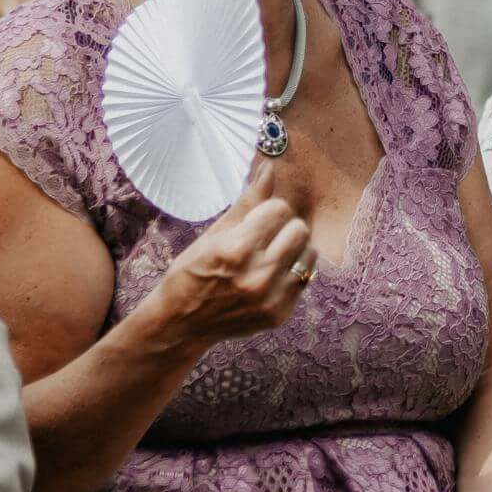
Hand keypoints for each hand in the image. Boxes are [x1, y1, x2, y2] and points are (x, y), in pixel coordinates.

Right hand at [151, 179, 314, 345]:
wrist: (182, 323)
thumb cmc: (193, 271)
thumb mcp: (214, 234)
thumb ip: (248, 202)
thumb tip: (269, 168)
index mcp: (236, 249)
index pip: (279, 209)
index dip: (269, 209)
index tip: (257, 218)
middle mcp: (257, 275)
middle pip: (300, 229)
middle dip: (285, 226)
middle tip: (267, 235)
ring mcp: (270, 298)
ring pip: (309, 253)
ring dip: (294, 248)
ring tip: (272, 254)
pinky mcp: (279, 314)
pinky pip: (305, 278)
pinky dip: (293, 271)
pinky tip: (272, 274)